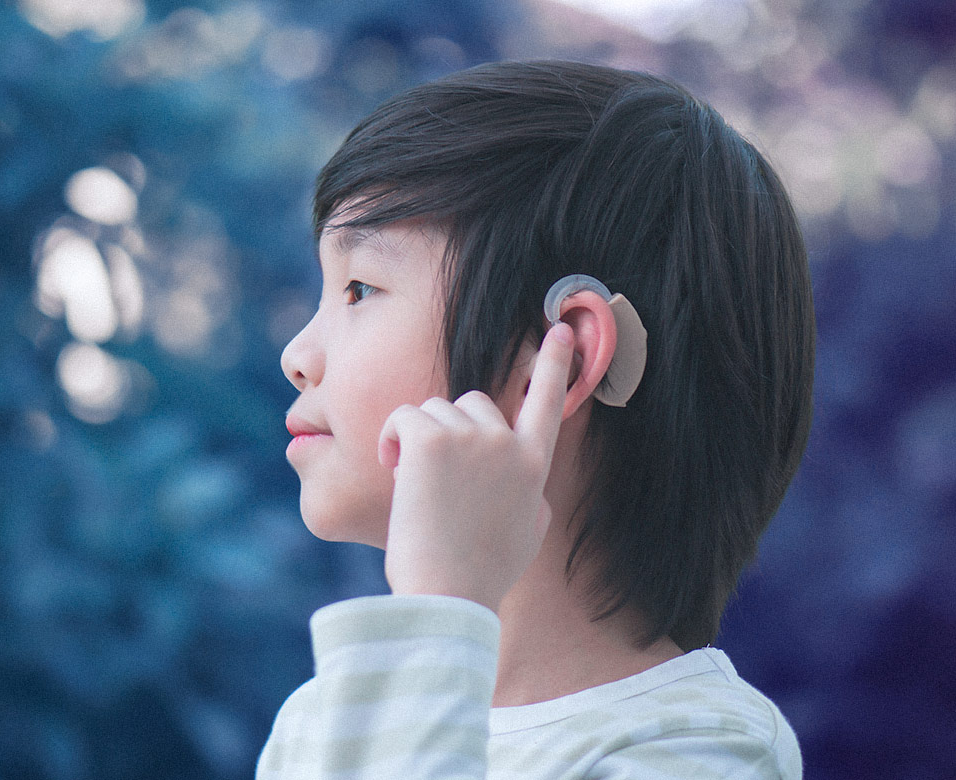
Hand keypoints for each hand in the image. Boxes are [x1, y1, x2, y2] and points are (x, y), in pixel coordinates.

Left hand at [377, 323, 574, 611]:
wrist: (448, 594)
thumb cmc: (481, 574)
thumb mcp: (527, 533)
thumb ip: (530, 496)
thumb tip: (529, 487)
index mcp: (533, 465)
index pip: (548, 401)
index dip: (555, 363)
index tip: (562, 327)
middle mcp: (507, 443)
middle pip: (473, 403)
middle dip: (449, 431)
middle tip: (436, 481)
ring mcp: (471, 438)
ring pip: (433, 411)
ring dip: (418, 442)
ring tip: (415, 488)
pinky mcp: (431, 440)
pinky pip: (404, 418)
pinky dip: (393, 442)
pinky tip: (396, 474)